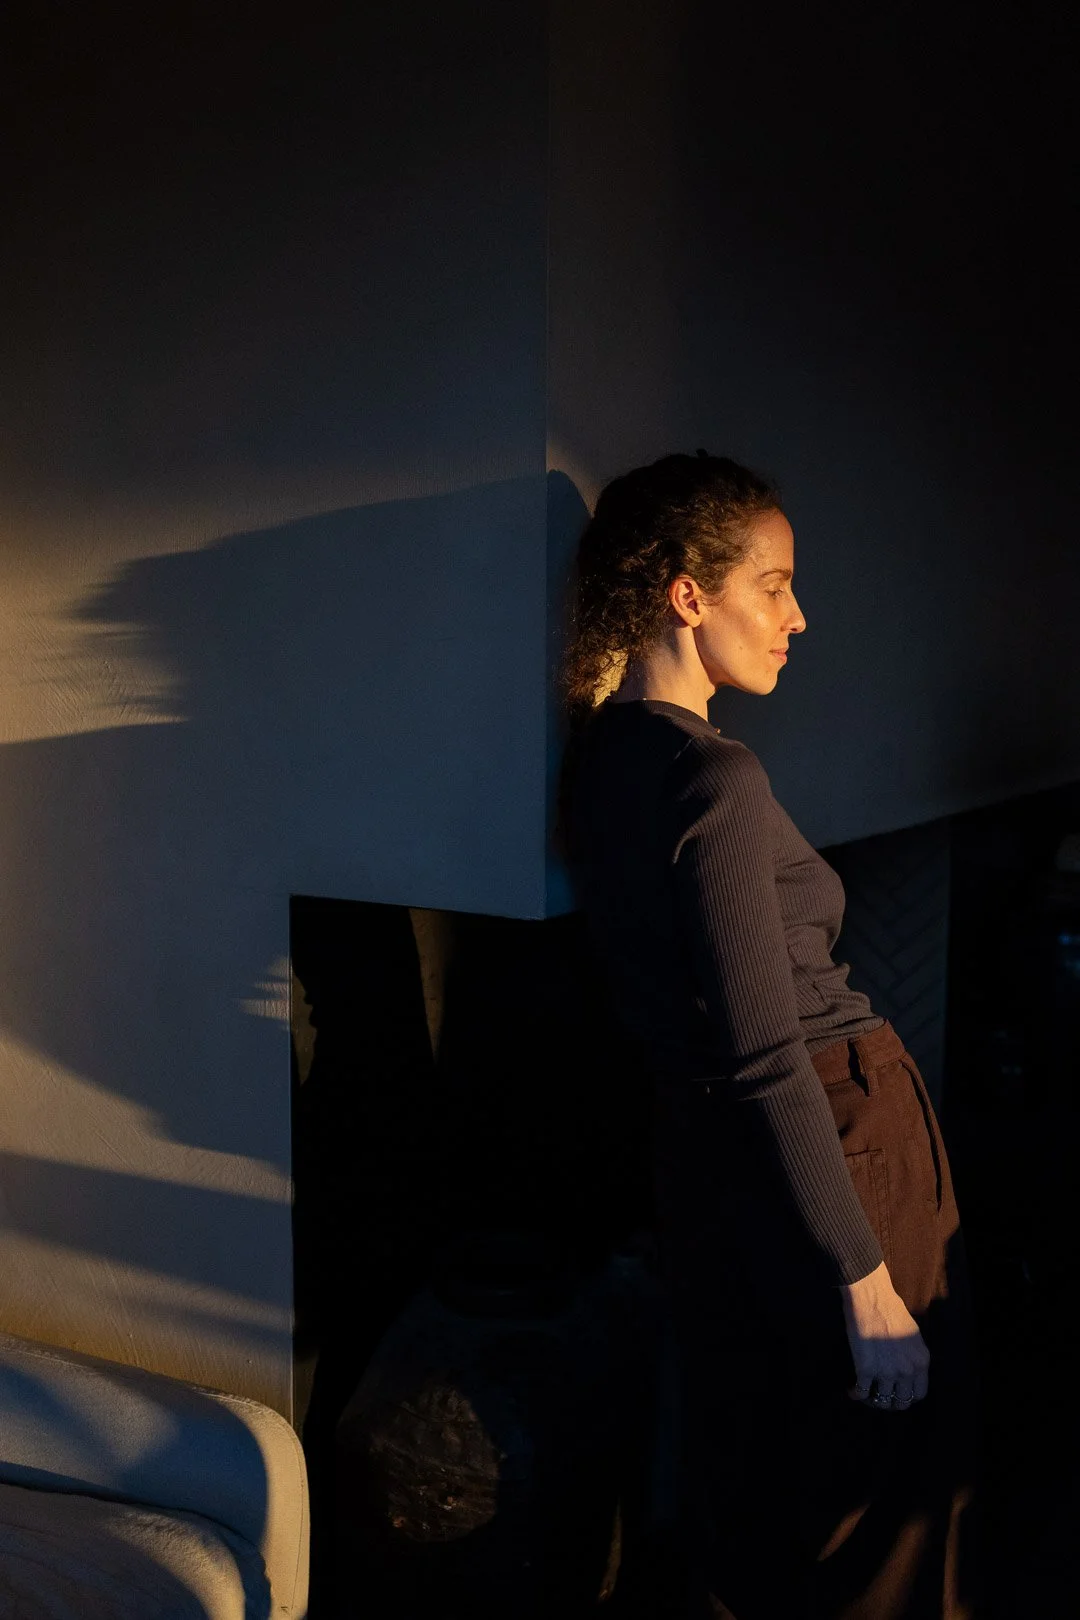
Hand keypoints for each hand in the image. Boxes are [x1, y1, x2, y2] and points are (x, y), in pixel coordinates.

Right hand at [839, 1260, 929, 1411]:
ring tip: (865, 1394)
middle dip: (891, 1402)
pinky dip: (856, 1395)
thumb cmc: (891, 1308)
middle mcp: (907, 1371)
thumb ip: (912, 1356)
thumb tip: (906, 1369)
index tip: (898, 1393)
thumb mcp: (913, 1335)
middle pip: (902, 1402)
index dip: (908, 1397)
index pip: (920, 1394)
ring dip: (873, 1400)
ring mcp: (887, 1372)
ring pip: (882, 1401)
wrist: (871, 1297)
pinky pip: (862, 1392)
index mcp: (921, 1361)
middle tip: (881, 1396)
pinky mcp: (866, 1369)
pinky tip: (852, 1391)